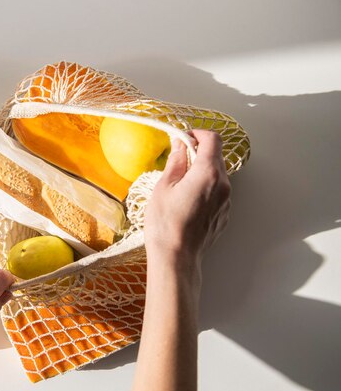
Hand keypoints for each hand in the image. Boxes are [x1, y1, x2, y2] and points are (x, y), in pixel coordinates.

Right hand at [144, 130, 230, 268]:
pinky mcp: (224, 214)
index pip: (213, 139)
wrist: (176, 256)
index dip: (197, 134)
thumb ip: (176, 161)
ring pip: (217, 175)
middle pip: (216, 157)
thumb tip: (180, 145)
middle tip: (177, 160)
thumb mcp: (164, 186)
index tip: (183, 138)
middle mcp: (224, 185)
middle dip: (198, 153)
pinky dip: (205, 188)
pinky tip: (187, 201)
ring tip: (179, 184)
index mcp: (208, 173)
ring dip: (201, 172)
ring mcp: (227, 201)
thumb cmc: (166, 223)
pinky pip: (217, 192)